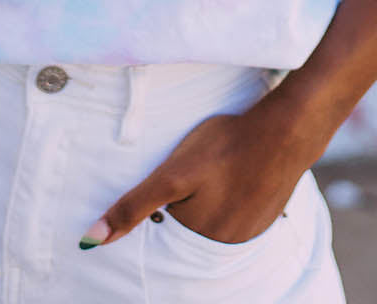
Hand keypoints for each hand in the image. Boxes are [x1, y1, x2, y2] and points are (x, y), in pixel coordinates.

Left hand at [79, 92, 319, 249]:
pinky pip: (237, 215)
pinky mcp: (265, 219)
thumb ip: (134, 207)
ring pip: (213, 219)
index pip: (164, 224)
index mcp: (197, 236)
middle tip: (203, 167)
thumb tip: (91, 242)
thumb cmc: (226, 146)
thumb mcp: (173, 173)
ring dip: (210, 198)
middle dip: (188, 198)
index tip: (180, 178)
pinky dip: (232, 197)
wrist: (285, 132)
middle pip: (189, 223)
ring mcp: (247, 233)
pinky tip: (238, 173)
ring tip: (220, 168)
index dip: (165, 199)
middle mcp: (222, 244)